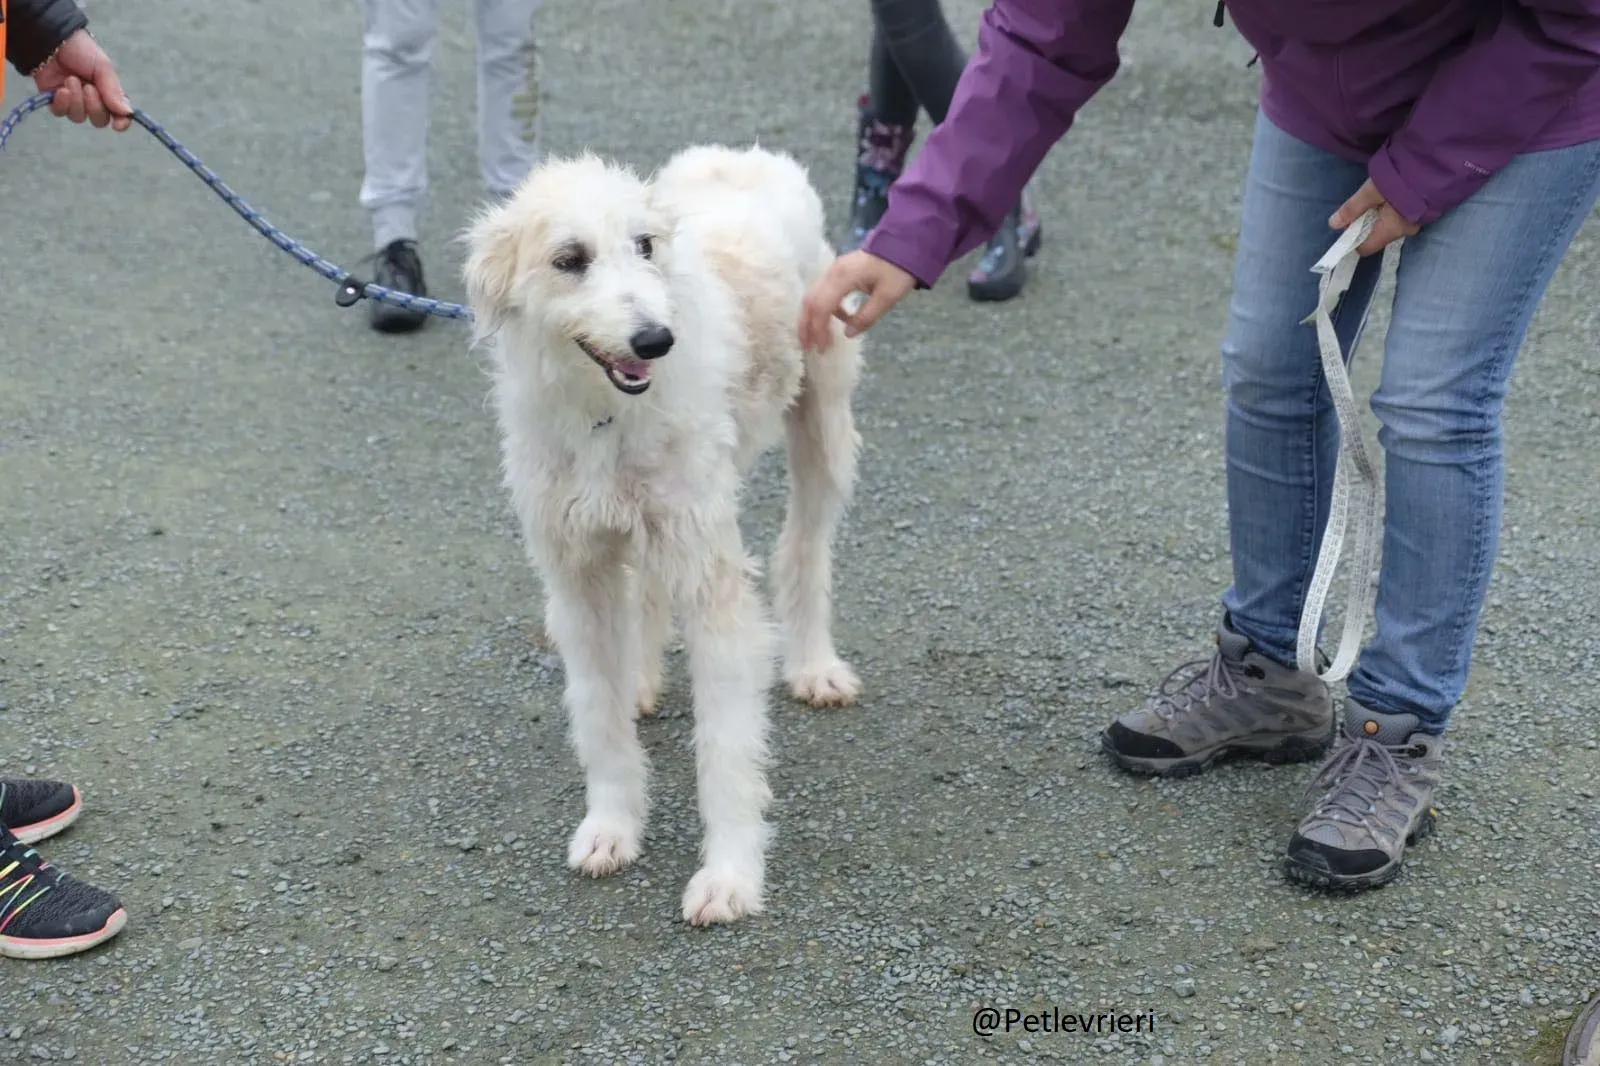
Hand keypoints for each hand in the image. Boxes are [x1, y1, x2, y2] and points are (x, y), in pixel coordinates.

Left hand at [32, 29, 133, 130]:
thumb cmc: (81, 50)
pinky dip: (62, 103)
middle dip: (94, 107)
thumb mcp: (103, 67)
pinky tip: (61, 89)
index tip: (118, 125)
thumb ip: (114, 91)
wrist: (52, 39)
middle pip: (99, 120)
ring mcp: (73, 101)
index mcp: (108, 92)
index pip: (119, 114)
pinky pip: (61, 113)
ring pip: (78, 117)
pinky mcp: (54, 100)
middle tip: (88, 88)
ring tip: (71, 80)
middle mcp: (92, 100)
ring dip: (76, 100)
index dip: (121, 122)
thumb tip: (127, 113)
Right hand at [798, 249, 915, 351]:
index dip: (819, 330)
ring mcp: (834, 271)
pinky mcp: (838, 272)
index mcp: (842, 278)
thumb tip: (848, 334)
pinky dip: (825, 309)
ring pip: (813, 297)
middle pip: (810, 301)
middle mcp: (832, 273)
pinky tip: (838, 319)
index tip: (822, 348)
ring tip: (816, 338)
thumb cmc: (897, 269)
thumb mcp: (887, 297)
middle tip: (807, 347)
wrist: (904, 243)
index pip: (821, 307)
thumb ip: (867, 317)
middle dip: (806, 326)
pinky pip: (824, 292)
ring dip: (812, 318)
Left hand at [1330, 179, 1417, 255]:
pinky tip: (1393, 193)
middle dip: (1365, 223)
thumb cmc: (1402, 179)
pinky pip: (1400, 217)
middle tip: (1365, 201)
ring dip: (1379, 214)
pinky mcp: (1423, 211)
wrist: (1437, 165)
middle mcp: (1405, 231)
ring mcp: (1416, 222)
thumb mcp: (1372, 191)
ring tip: (1380, 194)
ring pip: (1388, 225)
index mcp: (1391, 231)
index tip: (1350, 220)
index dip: (1352, 237)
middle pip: (1376, 235)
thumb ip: (1353, 208)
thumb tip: (1333, 224)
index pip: (1365, 248)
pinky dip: (1392, 209)